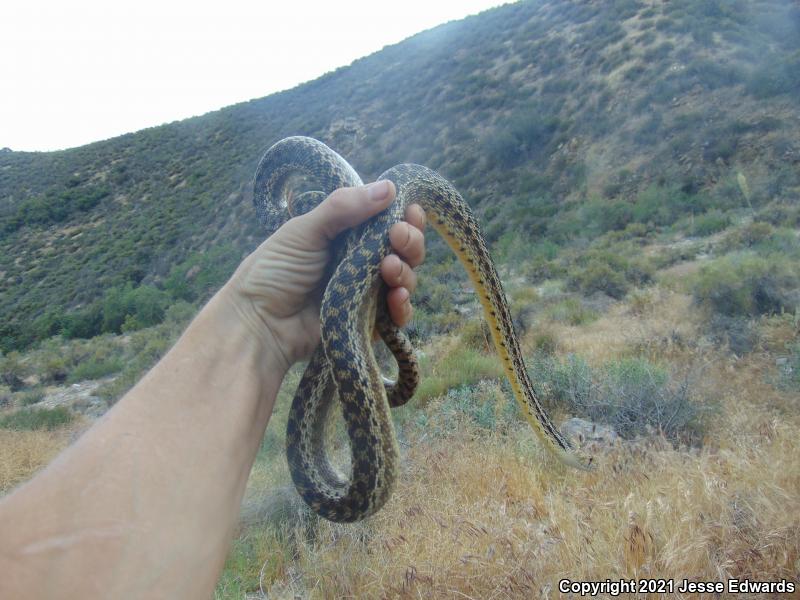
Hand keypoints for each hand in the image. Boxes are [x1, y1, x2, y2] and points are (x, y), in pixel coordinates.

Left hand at [226, 180, 425, 367]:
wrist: (258, 323)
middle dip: (410, 241)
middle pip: (404, 249)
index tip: (409, 211)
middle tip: (398, 237)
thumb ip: (344, 208)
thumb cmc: (274, 271)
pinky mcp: (368, 323)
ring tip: (389, 269)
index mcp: (347, 235)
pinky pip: (397, 315)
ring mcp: (366, 293)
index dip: (404, 216)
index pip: (387, 221)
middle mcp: (361, 262)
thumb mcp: (305, 230)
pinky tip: (397, 297)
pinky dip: (403, 306)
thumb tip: (389, 187)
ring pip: (405, 280)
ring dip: (406, 272)